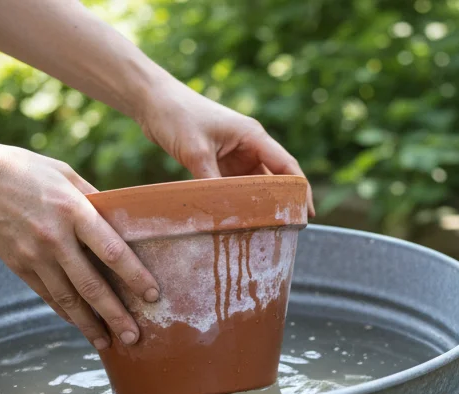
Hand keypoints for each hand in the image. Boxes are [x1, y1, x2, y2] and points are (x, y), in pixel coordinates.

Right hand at [0, 141, 158, 349]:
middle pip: (91, 284)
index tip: (153, 295)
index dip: (134, 276)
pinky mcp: (17, 265)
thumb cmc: (23, 170)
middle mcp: (54, 237)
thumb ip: (93, 199)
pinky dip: (64, 312)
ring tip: (108, 343)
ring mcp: (34, 255)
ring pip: (67, 298)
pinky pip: (46, 295)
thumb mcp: (64, 174)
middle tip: (135, 336)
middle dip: (115, 314)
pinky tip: (79, 324)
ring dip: (89, 324)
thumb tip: (122, 218)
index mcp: (73, 210)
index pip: (111, 250)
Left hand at [138, 83, 314, 214]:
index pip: (287, 166)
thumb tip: (223, 214)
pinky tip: (239, 216)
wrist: (151, 100)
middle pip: (275, 177)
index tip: (307, 214)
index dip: (300, 190)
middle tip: (289, 229)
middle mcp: (248, 144)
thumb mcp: (196, 151)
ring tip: (265, 228)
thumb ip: (212, 182)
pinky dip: (238, 199)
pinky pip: (234, 184)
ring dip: (258, 202)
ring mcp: (234, 152)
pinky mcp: (218, 159)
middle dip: (282, 201)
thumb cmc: (177, 115)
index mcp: (252, 136)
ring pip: (254, 183)